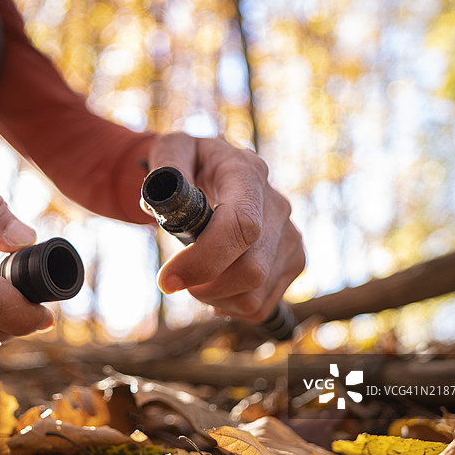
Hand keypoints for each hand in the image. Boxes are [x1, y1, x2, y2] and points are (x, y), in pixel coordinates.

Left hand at [149, 133, 304, 321]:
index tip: (167, 279)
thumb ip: (164, 167)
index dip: (204, 260)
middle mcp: (278, 206)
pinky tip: (215, 285)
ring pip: (254, 297)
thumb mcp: (170, 147)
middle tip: (175, 278)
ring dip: (213, 298)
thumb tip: (160, 201)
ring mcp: (291, 236)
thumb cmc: (188, 161)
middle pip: (251, 271)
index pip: (242, 226)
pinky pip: (261, 307)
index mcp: (248, 173)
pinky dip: (230, 306)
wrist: (216, 169)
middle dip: (204, 286)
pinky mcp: (294, 260)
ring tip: (194, 276)